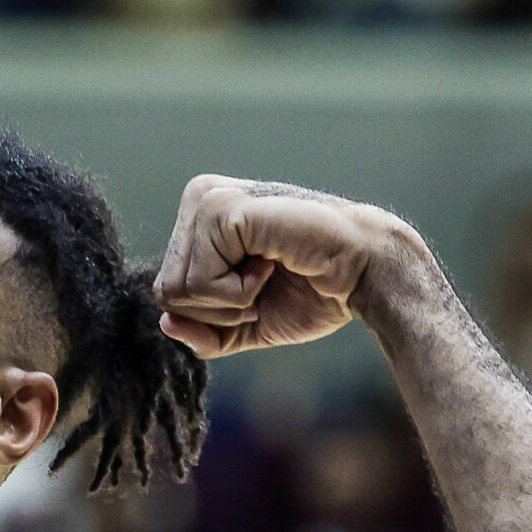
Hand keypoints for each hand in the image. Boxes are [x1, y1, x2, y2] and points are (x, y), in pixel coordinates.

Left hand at [154, 175, 431, 357]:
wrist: (365, 273)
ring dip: (232, 301)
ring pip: (177, 290)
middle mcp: (199, 198)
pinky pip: (199, 283)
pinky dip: (240, 292)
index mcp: (199, 219)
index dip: (215, 311)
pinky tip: (273, 261)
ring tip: (271, 269)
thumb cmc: (314, 292)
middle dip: (220, 309)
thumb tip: (166, 323)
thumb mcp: (246, 324)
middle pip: (166, 292)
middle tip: (267, 280)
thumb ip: (203, 332)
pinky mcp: (221, 209)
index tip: (261, 287)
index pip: (168, 291)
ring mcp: (208, 199)